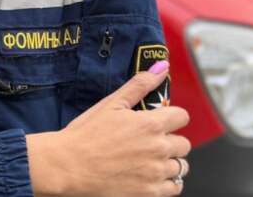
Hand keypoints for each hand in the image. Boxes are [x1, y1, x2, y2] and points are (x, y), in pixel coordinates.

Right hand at [26, 62, 190, 196]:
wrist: (68, 165)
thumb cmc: (86, 135)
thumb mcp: (111, 104)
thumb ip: (140, 85)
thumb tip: (161, 68)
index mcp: (151, 124)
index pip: (182, 117)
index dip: (172, 117)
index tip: (161, 120)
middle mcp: (159, 148)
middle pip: (184, 144)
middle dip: (170, 141)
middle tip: (150, 142)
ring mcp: (156, 173)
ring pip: (180, 167)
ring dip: (169, 162)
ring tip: (148, 160)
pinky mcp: (150, 193)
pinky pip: (173, 188)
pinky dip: (166, 183)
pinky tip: (149, 176)